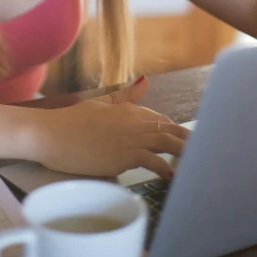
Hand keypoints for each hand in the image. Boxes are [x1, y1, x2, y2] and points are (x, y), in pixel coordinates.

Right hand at [33, 78, 188, 177]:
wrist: (51, 133)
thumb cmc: (70, 122)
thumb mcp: (100, 104)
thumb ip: (124, 96)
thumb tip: (144, 80)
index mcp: (128, 109)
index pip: (161, 119)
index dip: (177, 132)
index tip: (188, 142)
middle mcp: (133, 120)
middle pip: (170, 129)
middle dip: (189, 141)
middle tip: (205, 152)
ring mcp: (129, 138)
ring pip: (167, 142)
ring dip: (184, 153)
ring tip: (197, 163)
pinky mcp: (124, 155)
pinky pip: (152, 161)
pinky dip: (165, 168)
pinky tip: (172, 176)